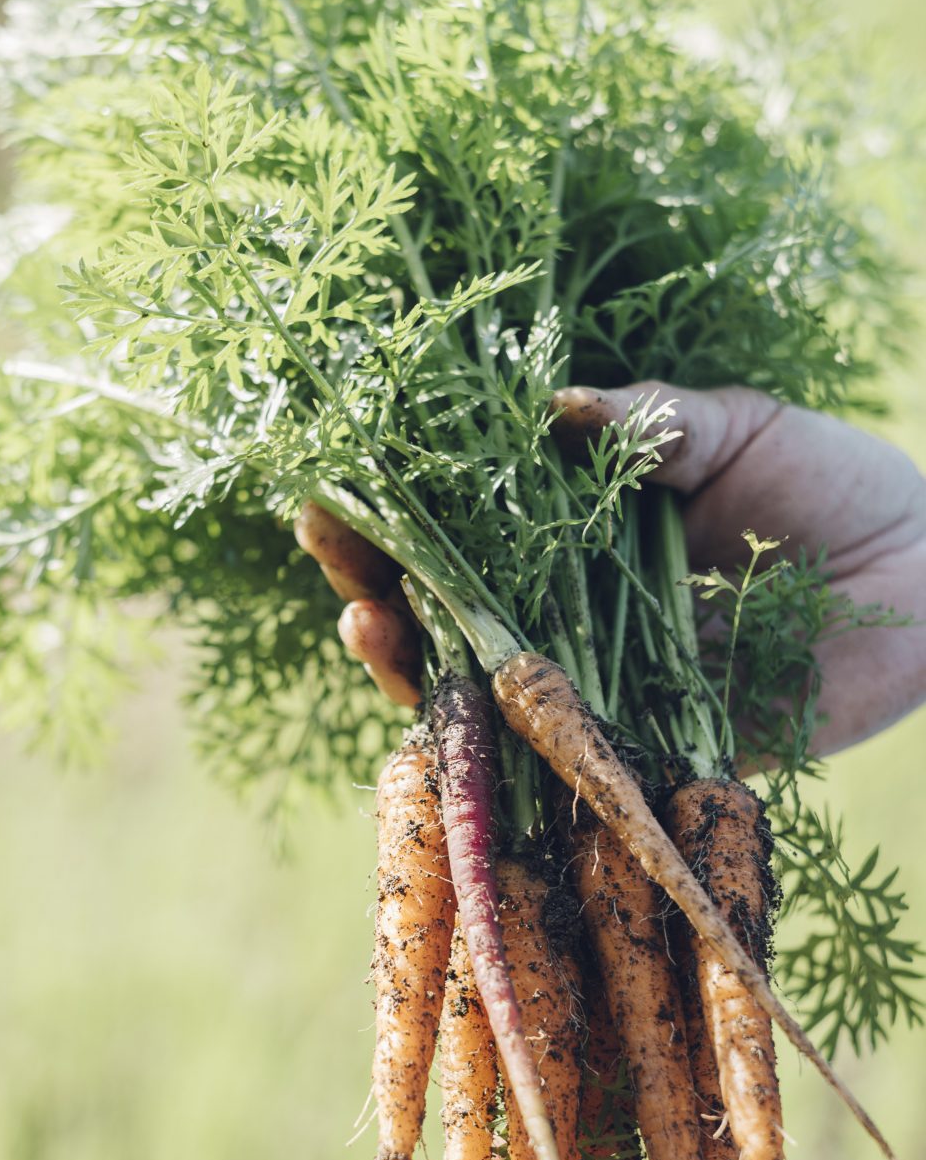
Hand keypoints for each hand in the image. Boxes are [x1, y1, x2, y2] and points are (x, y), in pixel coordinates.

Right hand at [296, 385, 925, 748]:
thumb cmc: (834, 487)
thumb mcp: (737, 430)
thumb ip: (652, 422)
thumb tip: (555, 403)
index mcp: (577, 536)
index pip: (460, 526)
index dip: (395, 507)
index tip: (334, 477)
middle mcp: (570, 614)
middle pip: (443, 608)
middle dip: (371, 576)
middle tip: (326, 542)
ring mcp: (598, 687)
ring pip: (477, 689)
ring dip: (408, 659)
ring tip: (360, 616)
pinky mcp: (642, 752)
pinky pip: (556, 756)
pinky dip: (499, 740)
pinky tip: (446, 700)